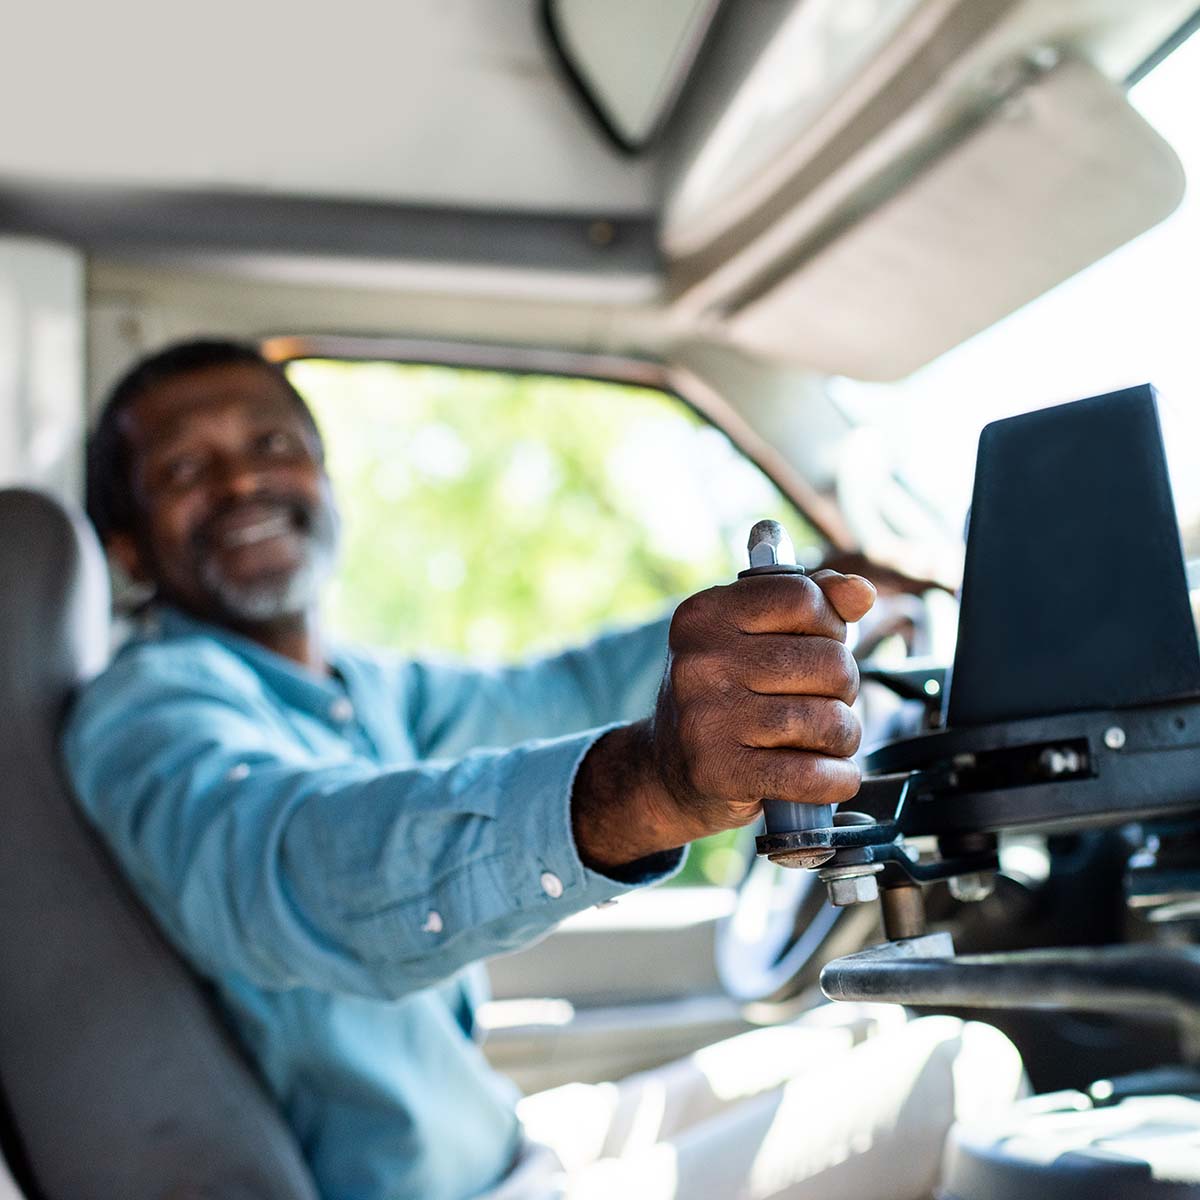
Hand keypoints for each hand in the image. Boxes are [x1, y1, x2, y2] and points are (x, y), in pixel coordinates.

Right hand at [573, 570, 875, 871]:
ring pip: (828, 719)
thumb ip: (811, 605)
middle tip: (821, 700)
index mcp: (705, 615)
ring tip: (823, 741)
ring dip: (843, 737)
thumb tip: (861, 592)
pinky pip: (811, 774)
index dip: (829, 625)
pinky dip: (836, 779)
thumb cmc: (727, 696)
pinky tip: (831, 776)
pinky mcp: (719, 772)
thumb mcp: (754, 638)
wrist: (667, 771)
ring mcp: (706, 718)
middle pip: (829, 662)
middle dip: (843, 687)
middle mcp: (699, 662)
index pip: (803, 598)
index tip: (817, 646)